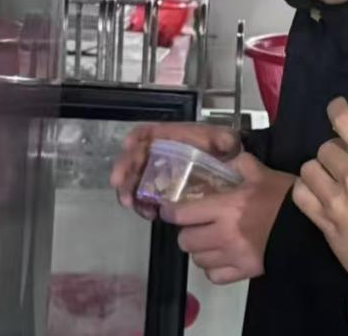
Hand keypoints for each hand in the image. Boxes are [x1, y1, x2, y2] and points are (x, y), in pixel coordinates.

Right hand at [110, 121, 240, 218]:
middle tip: (118, 182)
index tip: (128, 145)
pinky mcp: (160, 193)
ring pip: (135, 180)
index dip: (136, 137)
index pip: (148, 133)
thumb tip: (224, 143)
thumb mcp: (226, 141)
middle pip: (134, 157)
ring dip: (128, 190)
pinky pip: (144, 199)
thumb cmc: (224, 153)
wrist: (229, 177)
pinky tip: (148, 213)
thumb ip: (225, 140)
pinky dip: (142, 206)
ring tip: (130, 202)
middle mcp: (160, 155)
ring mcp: (158, 175)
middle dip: (124, 168)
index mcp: (172, 138)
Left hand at [164, 154, 296, 284]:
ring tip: (208, 242)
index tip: (169, 209)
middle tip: (194, 225)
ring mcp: (233, 256)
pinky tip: (220, 258)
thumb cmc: (284, 198)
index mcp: (226, 207)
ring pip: (198, 260)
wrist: (308, 227)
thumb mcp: (263, 174)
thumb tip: (228, 155)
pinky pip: (215, 276)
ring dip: (199, 250)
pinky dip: (213, 269)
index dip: (170, 212)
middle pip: (185, 241)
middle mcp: (224, 234)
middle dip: (186, 232)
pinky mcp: (244, 271)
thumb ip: (241, 163)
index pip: (182, 214)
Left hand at [291, 98, 347, 278]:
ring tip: (327, 177)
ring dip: (317, 170)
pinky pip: (301, 197)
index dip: (339, 111)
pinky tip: (314, 193)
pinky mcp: (324, 223)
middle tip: (345, 160)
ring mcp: (335, 200)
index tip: (337, 108)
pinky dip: (304, 190)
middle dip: (335, 150)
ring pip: (309, 169)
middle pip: (327, 148)